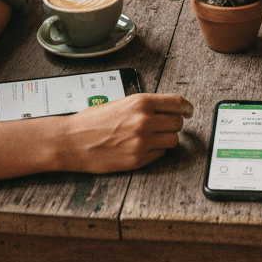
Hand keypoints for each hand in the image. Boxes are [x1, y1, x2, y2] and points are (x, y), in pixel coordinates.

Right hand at [60, 94, 193, 172]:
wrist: (72, 140)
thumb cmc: (93, 120)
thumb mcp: (122, 102)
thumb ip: (146, 105)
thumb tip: (168, 108)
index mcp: (141, 102)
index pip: (177, 103)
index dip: (187, 107)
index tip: (189, 111)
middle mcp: (144, 121)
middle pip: (178, 123)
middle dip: (173, 124)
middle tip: (165, 125)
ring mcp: (142, 141)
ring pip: (173, 140)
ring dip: (166, 138)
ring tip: (153, 137)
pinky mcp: (138, 159)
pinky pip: (160, 154)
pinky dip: (156, 151)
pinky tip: (142, 147)